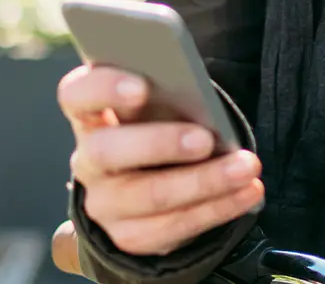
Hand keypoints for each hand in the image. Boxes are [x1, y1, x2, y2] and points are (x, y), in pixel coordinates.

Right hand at [58, 64, 264, 255]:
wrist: (149, 185)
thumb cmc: (161, 127)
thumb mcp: (158, 107)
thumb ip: (168, 94)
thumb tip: (199, 92)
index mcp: (91, 115)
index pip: (77, 95)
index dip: (103, 89)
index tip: (141, 87)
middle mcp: (89, 160)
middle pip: (108, 151)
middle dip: (160, 144)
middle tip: (206, 139)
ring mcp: (104, 203)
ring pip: (149, 195)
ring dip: (205, 181)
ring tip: (246, 167)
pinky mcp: (128, 236)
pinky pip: (173, 227)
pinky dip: (218, 208)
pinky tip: (247, 192)